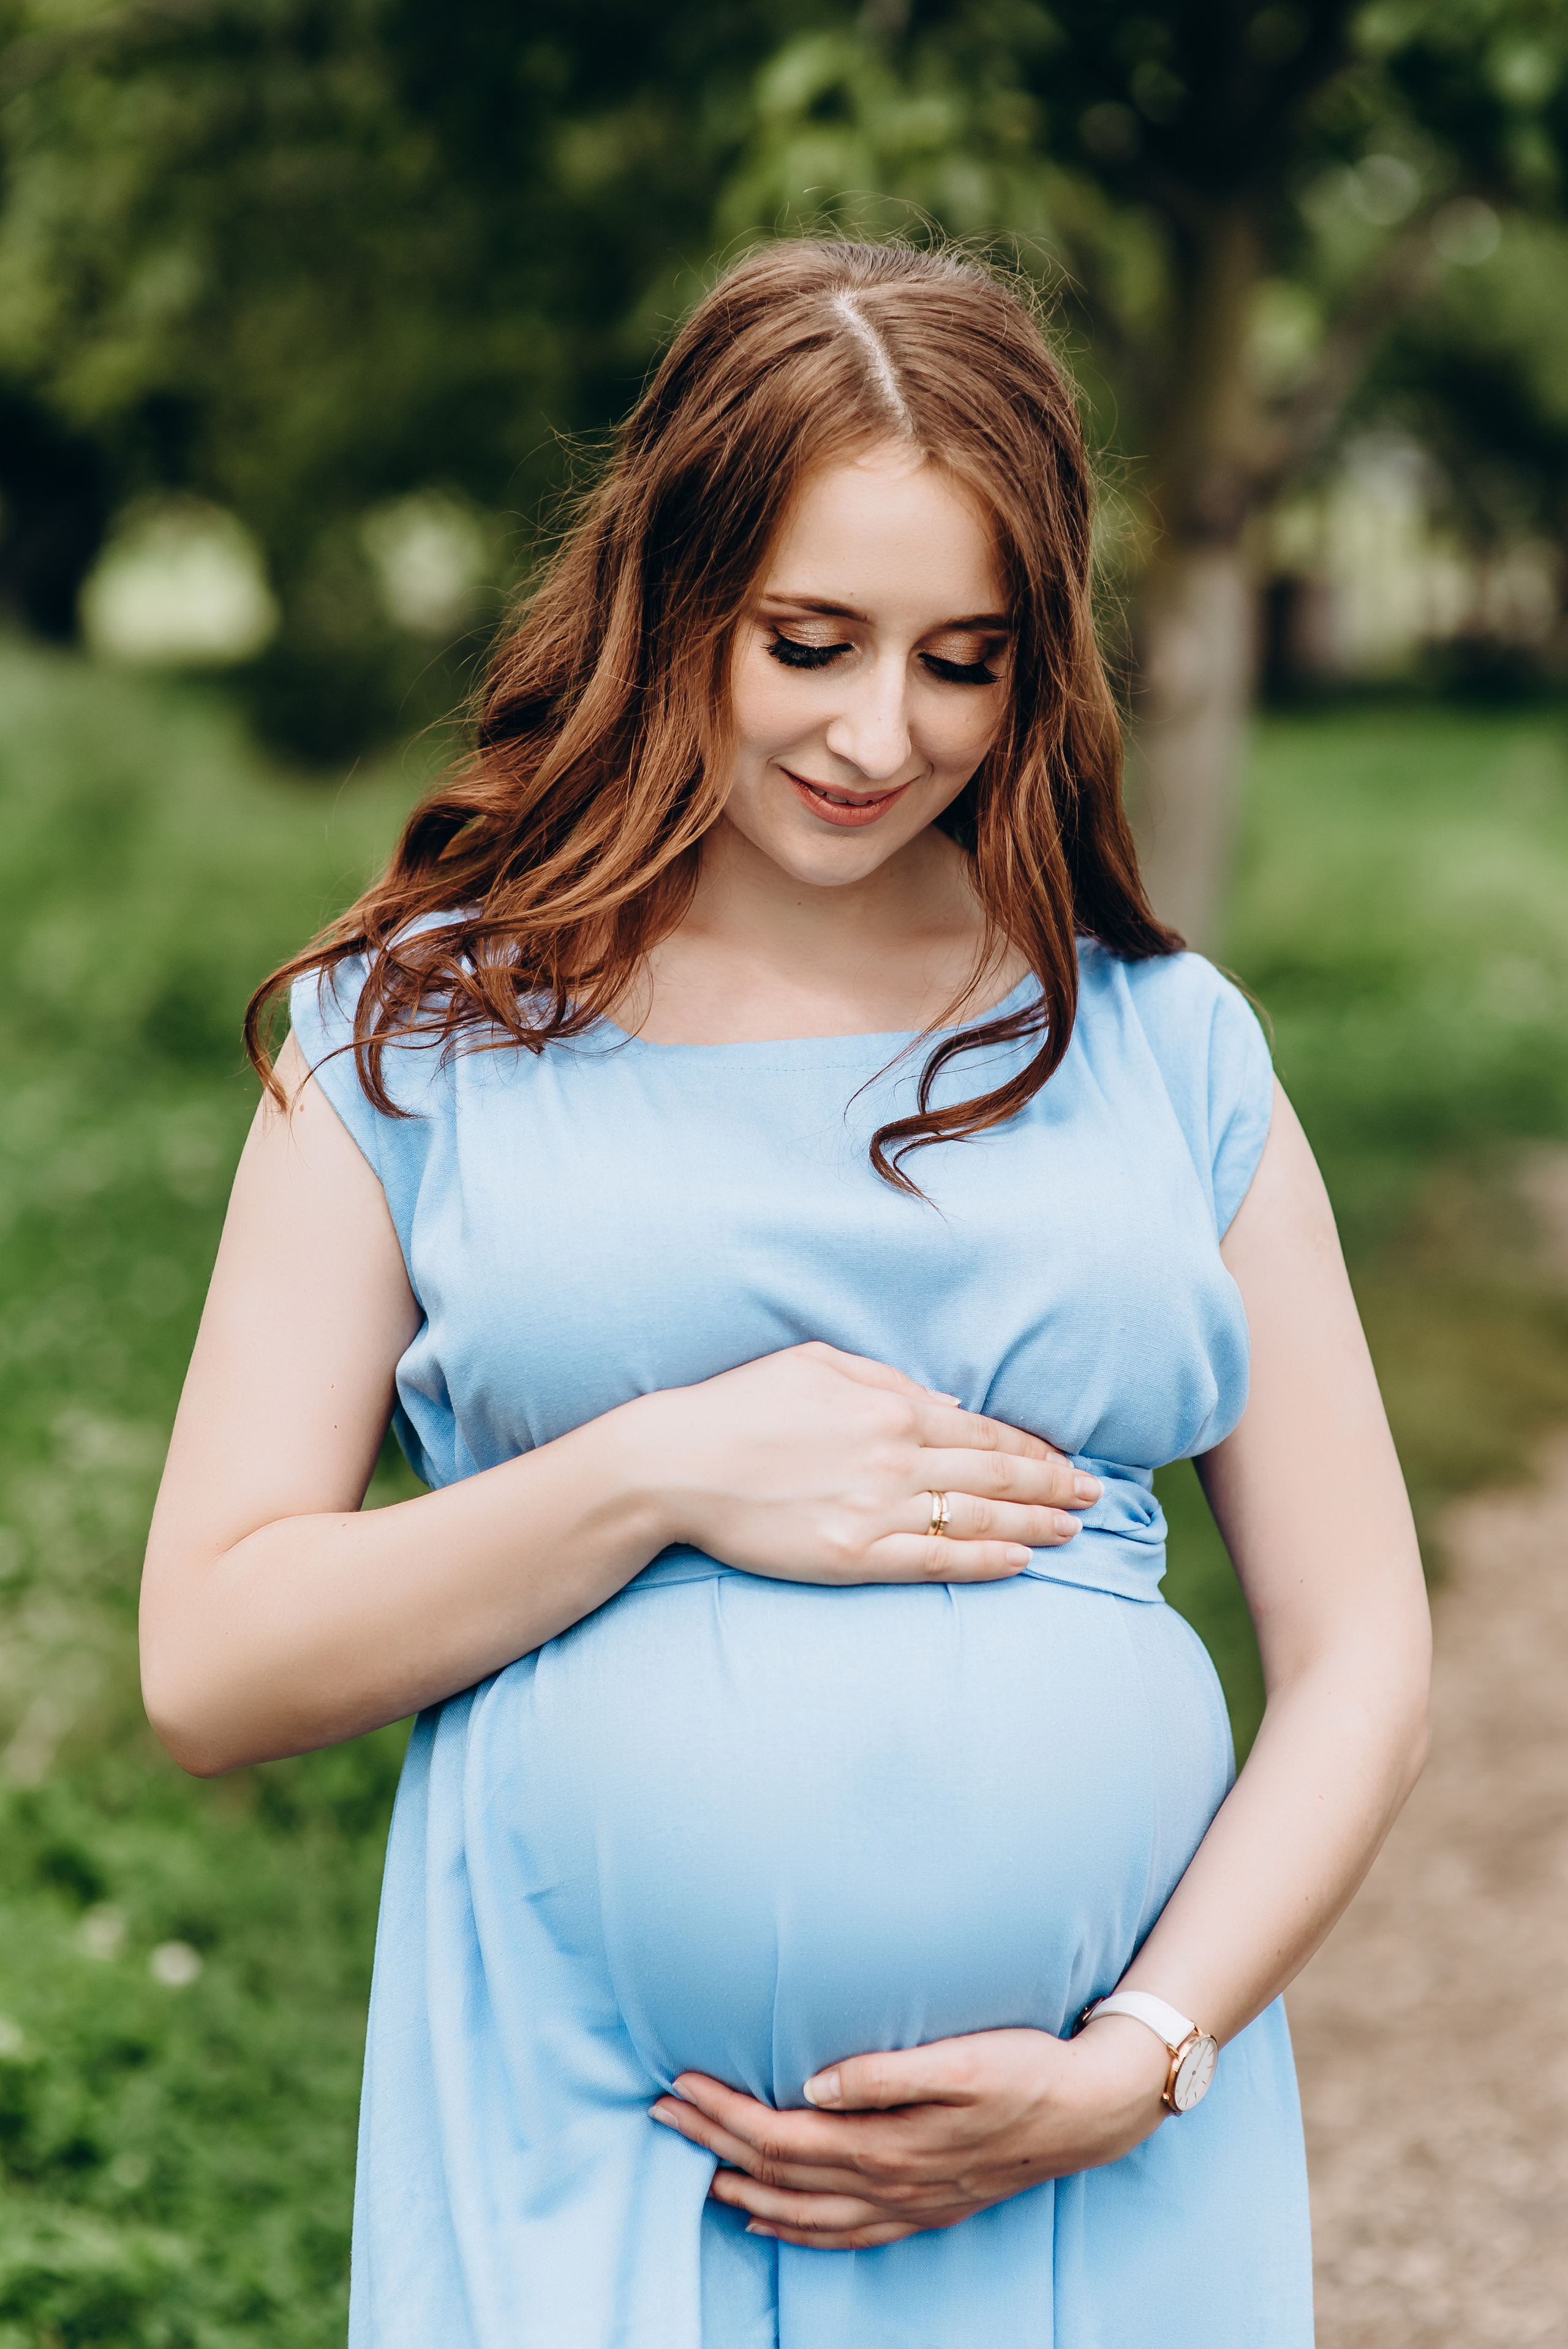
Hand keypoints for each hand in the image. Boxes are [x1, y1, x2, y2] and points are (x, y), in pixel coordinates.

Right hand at [635, 1341, 1099, 1586]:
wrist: (675, 1463)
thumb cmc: (739, 1406)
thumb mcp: (815, 1363)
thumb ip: (888, 1379)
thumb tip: (947, 1404)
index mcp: (889, 1408)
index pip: (983, 1433)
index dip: (1034, 1449)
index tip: (1068, 1461)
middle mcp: (895, 1458)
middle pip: (994, 1475)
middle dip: (1052, 1486)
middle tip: (1094, 1498)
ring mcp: (876, 1510)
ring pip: (977, 1519)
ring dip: (1034, 1525)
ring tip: (1074, 1531)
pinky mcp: (852, 1555)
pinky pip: (935, 1561)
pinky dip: (985, 1562)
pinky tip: (1020, 1562)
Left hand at [648, 2018, 1168, 2248]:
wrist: (1092, 2110)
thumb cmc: (1026, 2068)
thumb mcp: (962, 2058)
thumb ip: (884, 2073)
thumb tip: (813, 2084)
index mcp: (886, 2143)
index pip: (780, 2134)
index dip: (725, 2112)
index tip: (680, 2083)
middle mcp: (888, 2184)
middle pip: (779, 2172)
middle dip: (716, 2142)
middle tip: (663, 2113)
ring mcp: (907, 2204)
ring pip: (804, 2211)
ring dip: (746, 2189)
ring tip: (699, 2168)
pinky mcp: (926, 2209)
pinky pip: (844, 2234)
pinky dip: (797, 2229)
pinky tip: (771, 2218)